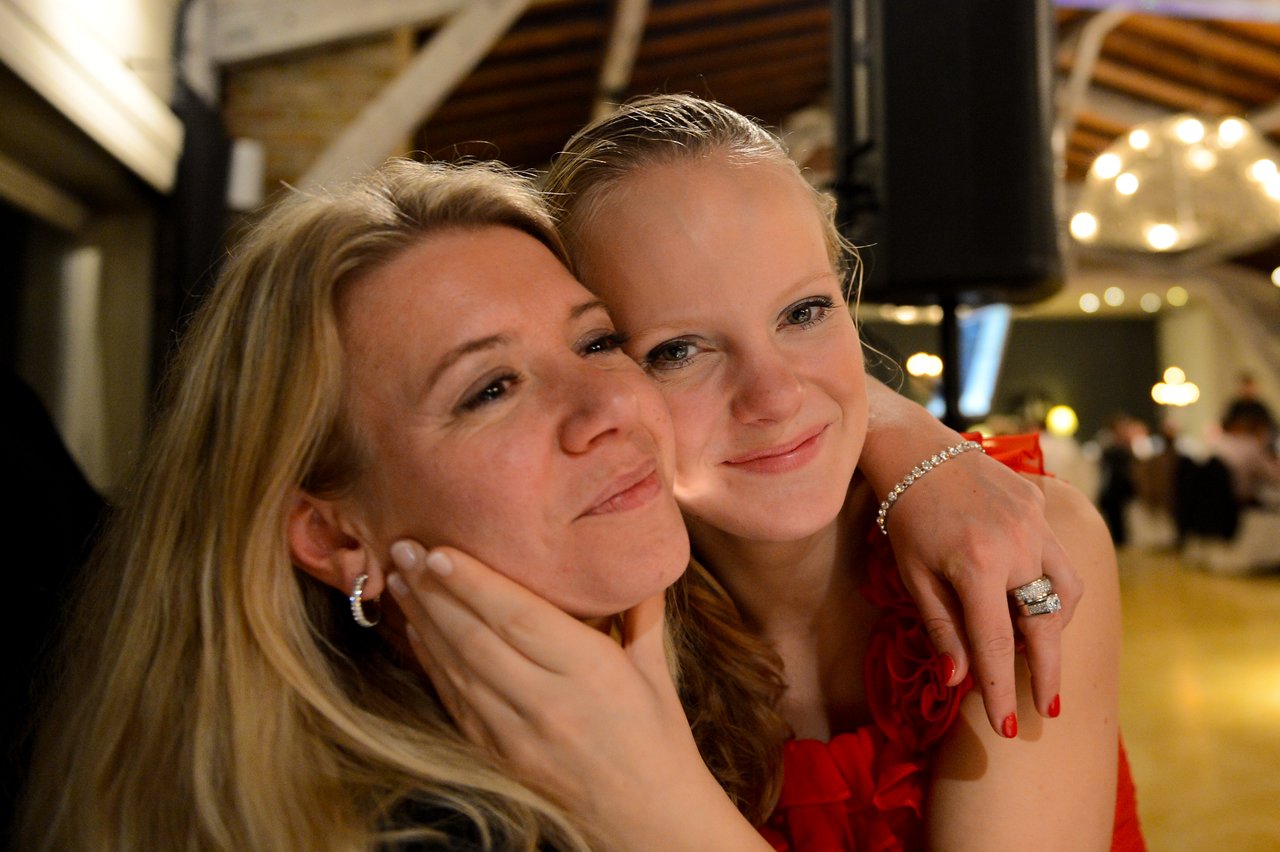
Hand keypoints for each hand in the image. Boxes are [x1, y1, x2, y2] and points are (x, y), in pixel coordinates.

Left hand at [385, 540, 770, 851]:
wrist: (647, 821)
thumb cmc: (657, 738)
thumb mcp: (656, 670)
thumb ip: (639, 610)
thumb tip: (631, 553)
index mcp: (592, 672)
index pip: (519, 617)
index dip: (474, 583)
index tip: (438, 550)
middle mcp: (548, 702)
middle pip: (476, 638)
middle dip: (433, 591)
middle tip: (403, 548)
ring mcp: (516, 734)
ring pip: (457, 667)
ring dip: (422, 621)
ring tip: (399, 579)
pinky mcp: (497, 754)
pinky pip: (454, 700)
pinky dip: (431, 661)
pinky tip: (416, 631)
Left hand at [885, 449, 1081, 735]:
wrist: (917, 451)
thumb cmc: (907, 517)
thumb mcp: (913, 575)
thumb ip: (941, 627)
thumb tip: (959, 679)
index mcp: (975, 567)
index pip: (997, 646)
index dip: (1003, 691)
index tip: (1008, 728)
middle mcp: (1015, 546)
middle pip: (1045, 626)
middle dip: (1047, 673)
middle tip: (1048, 707)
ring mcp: (1035, 524)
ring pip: (1067, 592)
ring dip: (1055, 627)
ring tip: (1036, 650)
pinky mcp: (1040, 507)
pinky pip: (1060, 558)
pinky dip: (1053, 587)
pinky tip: (1033, 600)